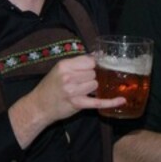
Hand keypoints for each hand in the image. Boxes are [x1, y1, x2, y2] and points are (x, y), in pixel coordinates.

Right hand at [9, 55, 124, 147]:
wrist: (39, 106)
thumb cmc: (51, 86)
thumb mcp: (60, 70)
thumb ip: (78, 63)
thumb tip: (98, 55)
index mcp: (64, 65)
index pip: (89, 61)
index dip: (93, 65)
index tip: (92, 69)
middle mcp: (68, 77)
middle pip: (94, 73)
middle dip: (91, 78)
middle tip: (81, 83)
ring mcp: (73, 91)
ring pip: (96, 85)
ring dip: (92, 88)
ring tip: (81, 91)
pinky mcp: (78, 104)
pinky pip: (98, 102)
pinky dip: (111, 101)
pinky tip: (121, 100)